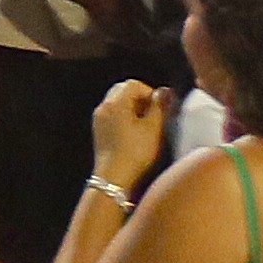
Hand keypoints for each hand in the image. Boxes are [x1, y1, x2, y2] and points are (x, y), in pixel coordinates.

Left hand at [90, 80, 167, 194]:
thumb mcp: (153, 129)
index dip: (150, 92)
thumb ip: (159, 107)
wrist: (113, 178)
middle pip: (123, 90)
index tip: (160, 107)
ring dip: (132, 107)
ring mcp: (99, 119)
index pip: (133, 84)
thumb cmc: (135, 153)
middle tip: (154, 114)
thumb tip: (164, 92)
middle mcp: (104, 107)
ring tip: (146, 125)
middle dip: (140, 98)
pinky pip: (112, 114)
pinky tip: (135, 133)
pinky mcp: (99, 130)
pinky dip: (124, 116)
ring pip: (117, 102)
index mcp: (115, 103)